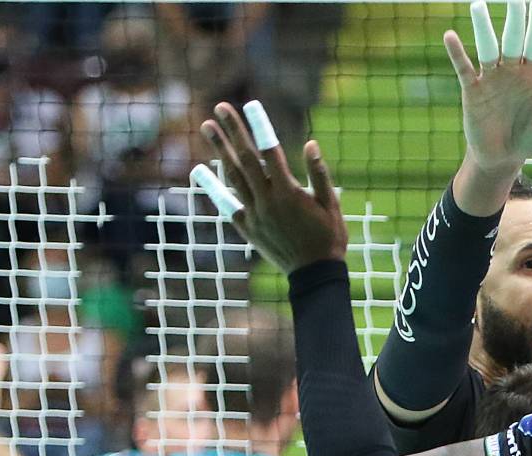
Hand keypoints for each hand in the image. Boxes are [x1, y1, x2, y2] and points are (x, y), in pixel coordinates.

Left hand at [196, 101, 346, 272]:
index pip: (270, 151)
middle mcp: (268, 200)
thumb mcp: (331, 205)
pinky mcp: (248, 227)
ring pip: (233, 176)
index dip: (260, 126)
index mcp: (289, 192)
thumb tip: (311, 144)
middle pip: (246, 158)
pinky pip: (227, 203)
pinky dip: (213, 186)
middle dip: (232, 131)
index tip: (251, 104)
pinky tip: (199, 170)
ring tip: (207, 127)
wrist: (314, 275)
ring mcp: (255, 214)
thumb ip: (320, 174)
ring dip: (219, 150)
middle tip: (220, 107)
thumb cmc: (328, 237)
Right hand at [445, 0, 531, 184]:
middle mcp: (511, 71)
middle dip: (514, 18)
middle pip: (512, 39)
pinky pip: (464, 68)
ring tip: (478, 4)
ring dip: (483, 28)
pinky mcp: (472, 90)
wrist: (502, 157)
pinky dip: (457, 53)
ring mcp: (490, 78)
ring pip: (487, 47)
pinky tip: (450, 36)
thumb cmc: (530, 140)